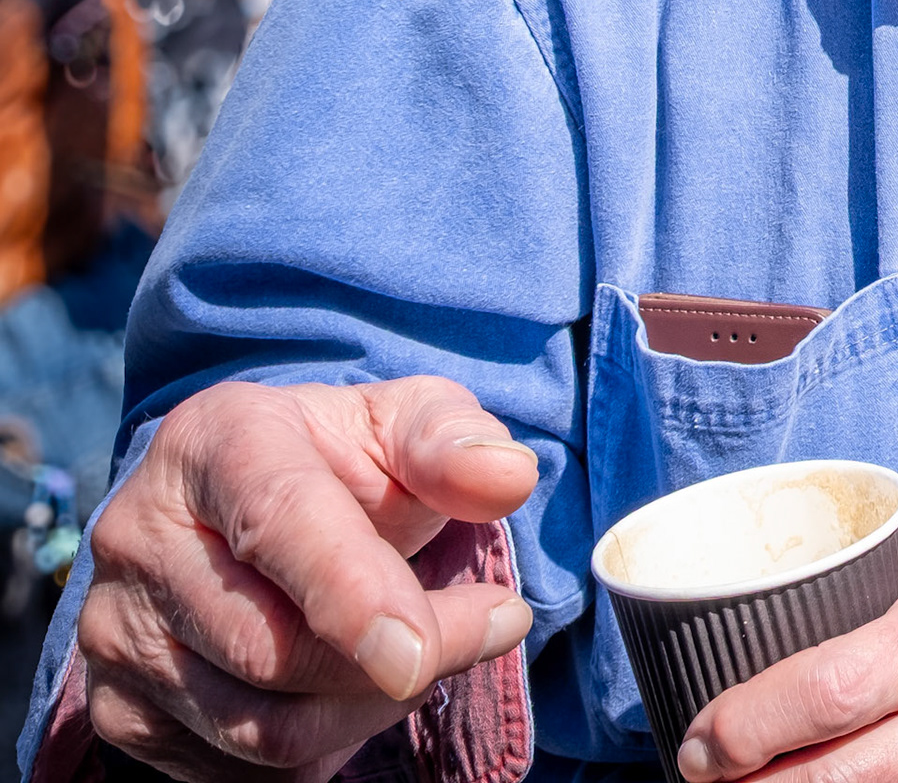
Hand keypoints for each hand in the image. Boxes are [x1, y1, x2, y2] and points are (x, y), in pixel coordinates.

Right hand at [79, 375, 538, 782]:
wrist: (252, 501)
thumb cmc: (345, 459)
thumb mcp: (406, 423)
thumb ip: (455, 445)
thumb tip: (508, 476)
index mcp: (217, 439)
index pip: (279, 522)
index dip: (352, 593)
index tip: (419, 653)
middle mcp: (143, 533)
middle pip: (271, 646)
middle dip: (402, 658)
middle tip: (492, 627)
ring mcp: (115, 628)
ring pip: (254, 724)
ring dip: (366, 712)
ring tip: (424, 657)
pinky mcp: (116, 706)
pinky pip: (226, 772)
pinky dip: (315, 751)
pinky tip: (357, 695)